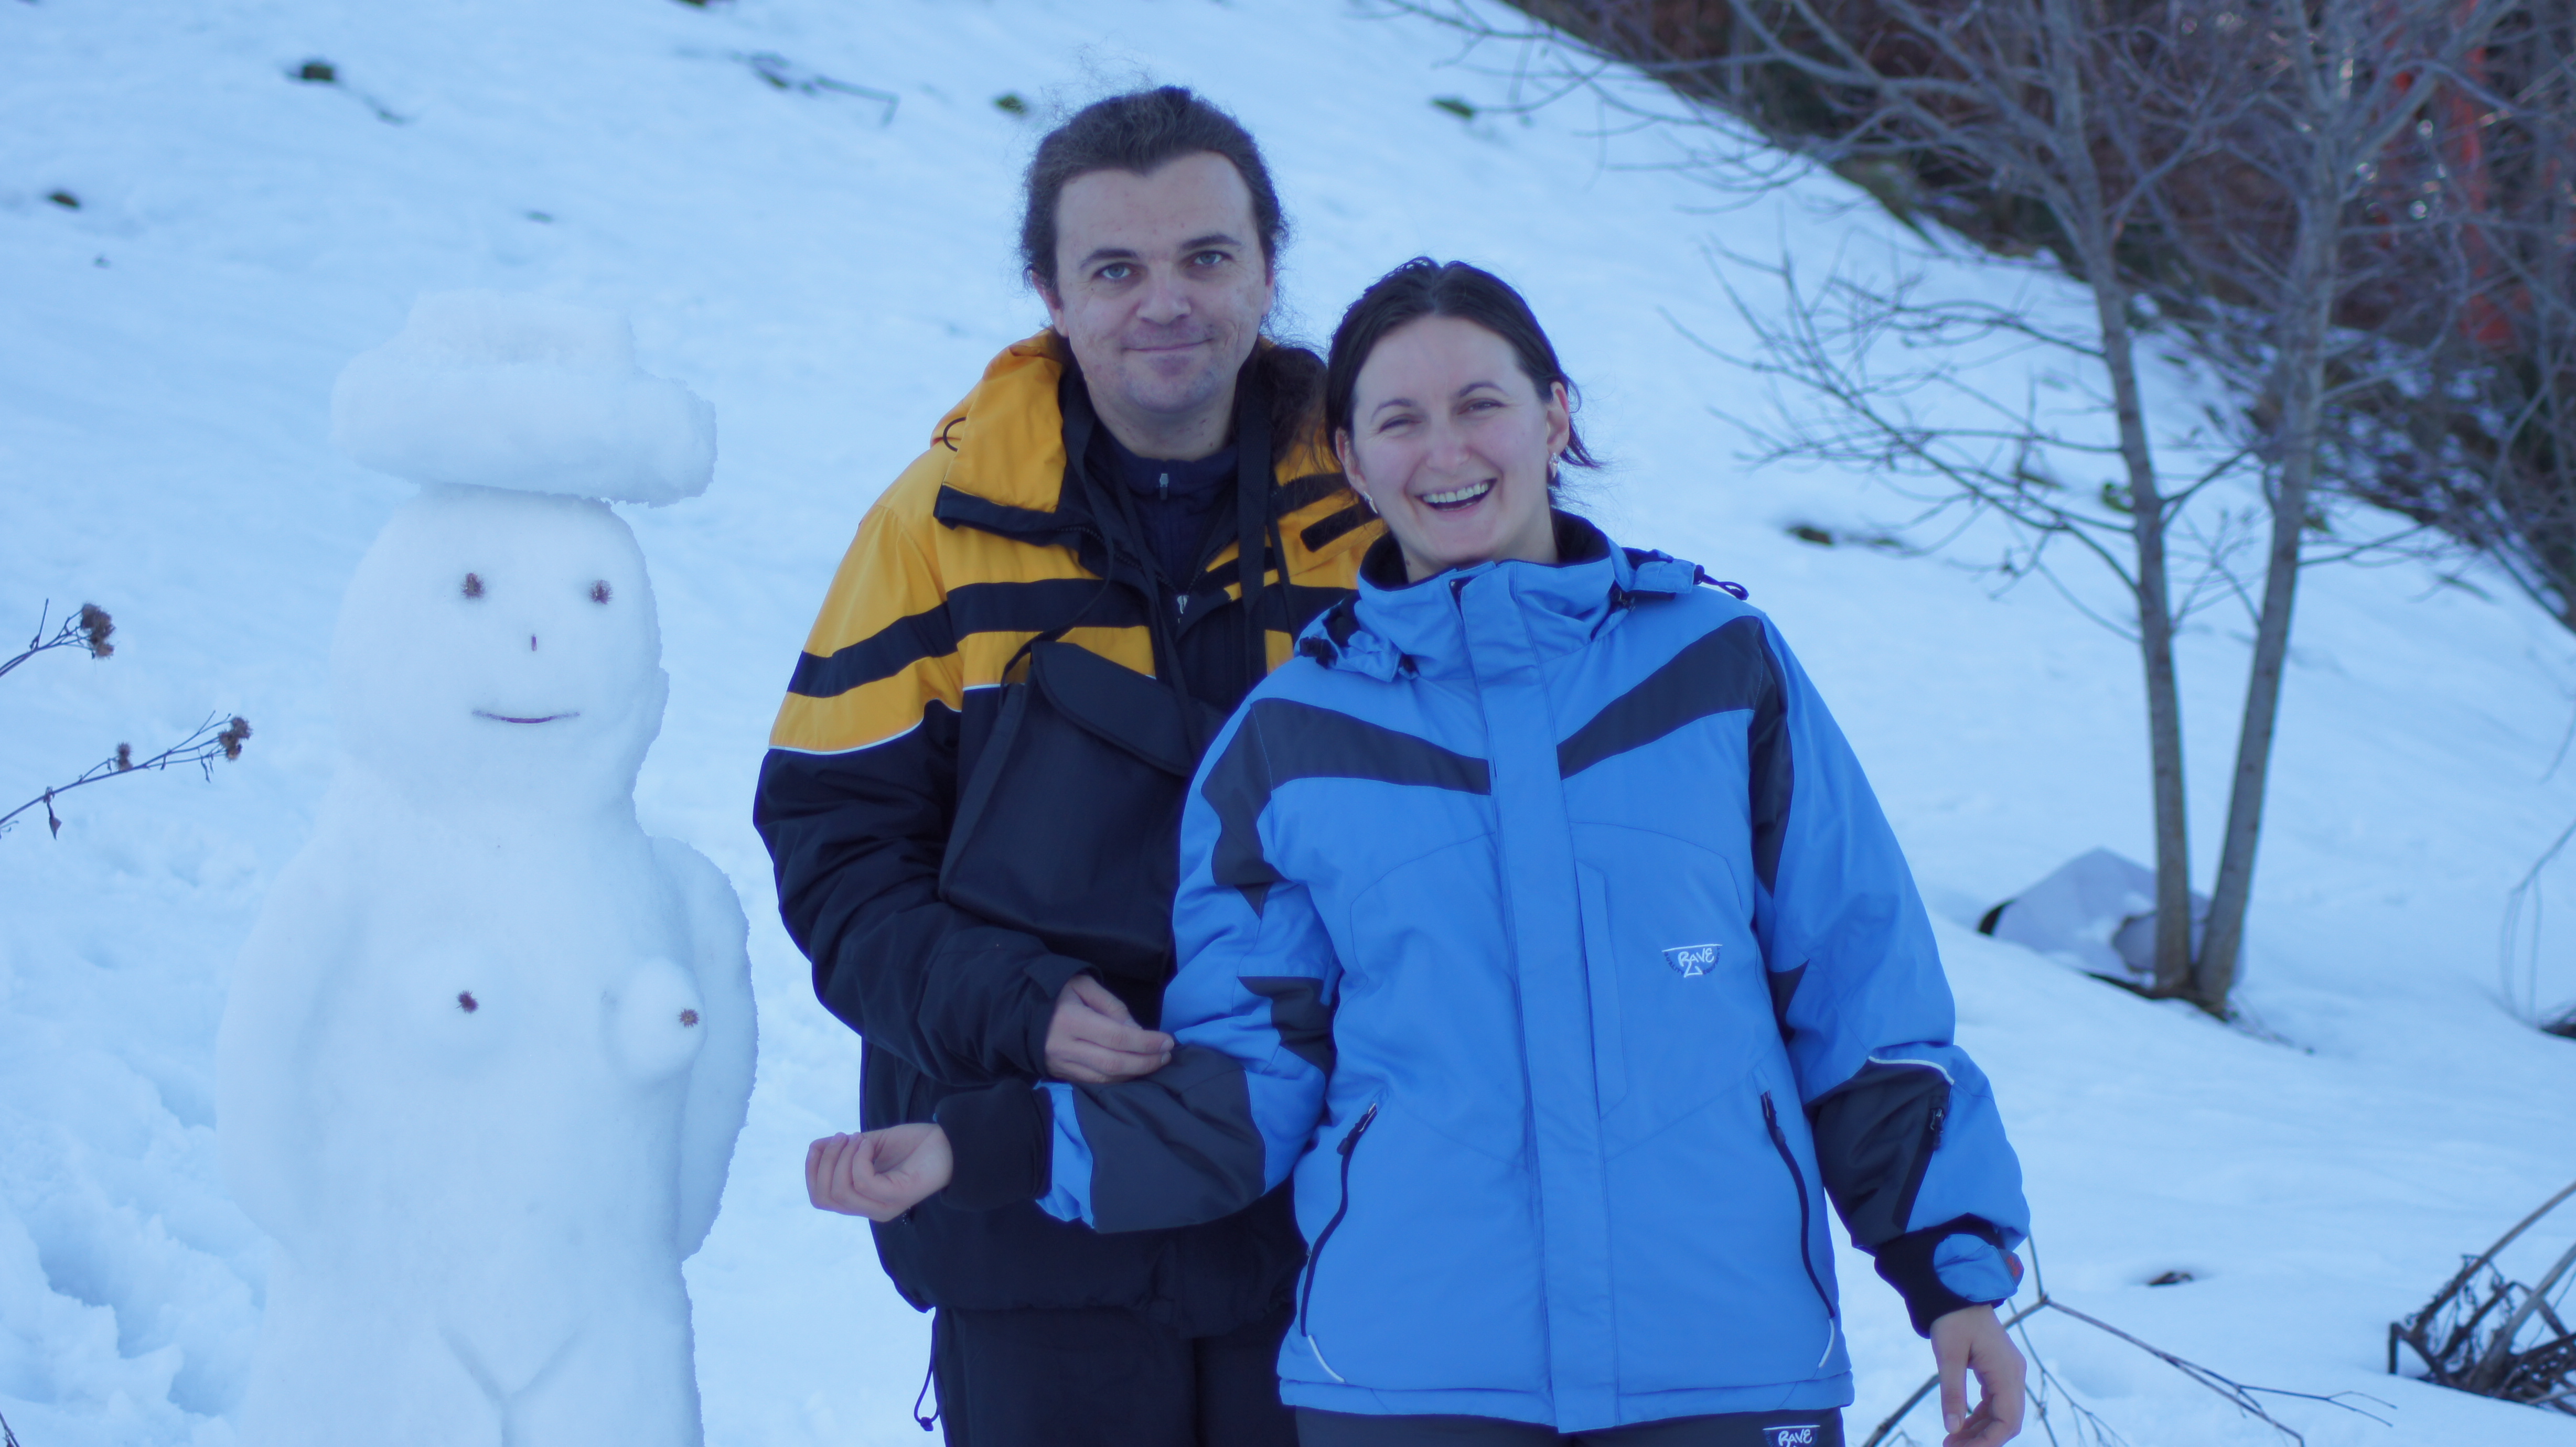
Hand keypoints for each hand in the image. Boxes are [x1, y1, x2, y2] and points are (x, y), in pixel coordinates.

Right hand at [806, 1124, 952, 1221]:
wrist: (948, 1144)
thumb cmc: (911, 1146)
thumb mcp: (868, 1145)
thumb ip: (843, 1150)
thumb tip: (815, 1148)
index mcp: (862, 1201)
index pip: (821, 1199)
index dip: (812, 1172)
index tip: (819, 1145)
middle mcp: (871, 1209)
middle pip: (825, 1197)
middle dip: (825, 1163)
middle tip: (842, 1137)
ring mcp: (884, 1207)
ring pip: (842, 1191)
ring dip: (842, 1158)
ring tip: (858, 1138)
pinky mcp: (898, 1198)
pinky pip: (864, 1182)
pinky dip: (859, 1158)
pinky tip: (869, 1144)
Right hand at [1044, 974, 1172, 1083]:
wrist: (1018, 1008)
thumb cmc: (1055, 991)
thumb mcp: (1084, 986)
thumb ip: (1112, 1007)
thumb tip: (1137, 1031)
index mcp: (1071, 1020)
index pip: (1116, 1038)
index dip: (1146, 1043)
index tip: (1168, 1041)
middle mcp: (1065, 1047)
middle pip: (1113, 1064)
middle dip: (1145, 1062)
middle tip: (1167, 1055)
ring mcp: (1061, 1065)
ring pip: (1105, 1079)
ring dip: (1134, 1074)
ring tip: (1155, 1063)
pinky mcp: (1060, 1074)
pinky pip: (1093, 1083)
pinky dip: (1117, 1080)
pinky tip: (1133, 1071)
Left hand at [1931, 1305, 2025, 1446]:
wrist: (1956, 1291)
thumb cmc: (1952, 1319)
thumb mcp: (1948, 1357)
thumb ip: (1952, 1393)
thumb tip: (1952, 1428)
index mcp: (2007, 1372)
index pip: (2008, 1420)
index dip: (1989, 1441)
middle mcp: (2014, 1374)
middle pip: (2007, 1421)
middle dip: (1982, 1439)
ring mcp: (2008, 1372)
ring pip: (2000, 1413)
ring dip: (1979, 1430)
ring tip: (1951, 1441)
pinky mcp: (1998, 1370)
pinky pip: (1994, 1401)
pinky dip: (1979, 1416)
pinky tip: (1959, 1425)